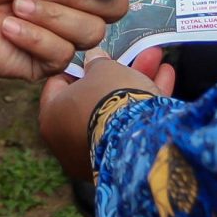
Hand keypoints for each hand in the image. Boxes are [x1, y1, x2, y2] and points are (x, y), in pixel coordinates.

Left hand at [38, 47, 175, 181]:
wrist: (135, 138)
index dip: (77, 67)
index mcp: (51, 117)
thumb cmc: (108, 98)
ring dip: (136, 83)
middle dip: (115, 74)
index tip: (94, 57)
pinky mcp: (119, 161)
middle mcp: (67, 140)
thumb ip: (97, 63)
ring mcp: (93, 154)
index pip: (58, 85)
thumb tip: (93, 58)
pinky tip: (165, 78)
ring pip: (115, 111)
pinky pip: (129, 127)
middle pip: (92, 97)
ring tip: (156, 59)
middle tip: (130, 55)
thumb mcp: (103, 70)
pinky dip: (144, 105)